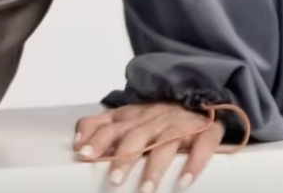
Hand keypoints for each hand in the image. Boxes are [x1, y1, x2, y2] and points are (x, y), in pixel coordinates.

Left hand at [73, 102, 222, 191]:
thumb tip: (76, 144)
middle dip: (125, 157)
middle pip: (138, 135)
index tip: (85, 156)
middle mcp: (155, 119)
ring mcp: (181, 123)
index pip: (111, 125)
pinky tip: (185, 180)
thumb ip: (100, 127)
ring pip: (167, 141)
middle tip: (114, 180)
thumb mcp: (128, 118)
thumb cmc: (159, 117)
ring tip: (146, 189)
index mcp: (134, 116)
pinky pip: (202, 145)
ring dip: (155, 166)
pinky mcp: (206, 131)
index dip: (98, 140)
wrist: (203, 98)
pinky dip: (195, 163)